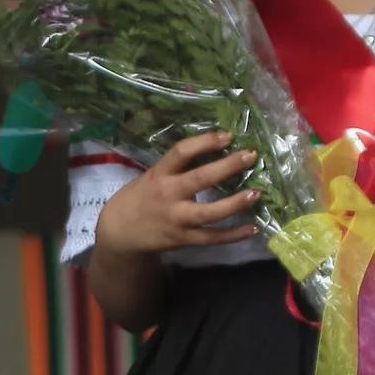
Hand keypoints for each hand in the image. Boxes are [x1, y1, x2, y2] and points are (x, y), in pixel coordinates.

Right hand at [94, 132, 260, 256]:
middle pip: (200, 179)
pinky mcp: (183, 239)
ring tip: (255, 194)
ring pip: (209, 213)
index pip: (182, 152)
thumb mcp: (152, 177)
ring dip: (234, 203)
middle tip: (251, 156)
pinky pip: (211, 238)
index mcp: (159, 175)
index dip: (205, 142)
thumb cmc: (139, 199)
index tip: (228, 135)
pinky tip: (252, 228)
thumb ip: (177, 168)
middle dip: (228, 166)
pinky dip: (232, 234)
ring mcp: (176, 219)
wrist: (119, 233)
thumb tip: (214, 152)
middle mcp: (168, 195)